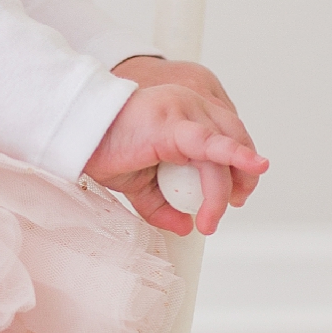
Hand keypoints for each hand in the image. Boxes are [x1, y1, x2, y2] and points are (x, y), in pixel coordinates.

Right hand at [84, 57, 267, 237]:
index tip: (234, 196)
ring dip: (221, 193)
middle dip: (241, 177)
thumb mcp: (141, 185)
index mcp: (187, 112)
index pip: (229, 135)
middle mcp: (191, 105)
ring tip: (208, 221)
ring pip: (221, 155)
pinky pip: (211, 144)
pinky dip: (235, 157)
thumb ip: (164, 205)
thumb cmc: (104, 149)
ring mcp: (185, 110)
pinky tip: (255, 167)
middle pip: (236, 139)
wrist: (77, 134)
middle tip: (233, 205)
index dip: (238, 166)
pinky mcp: (174, 124)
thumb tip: (186, 227)